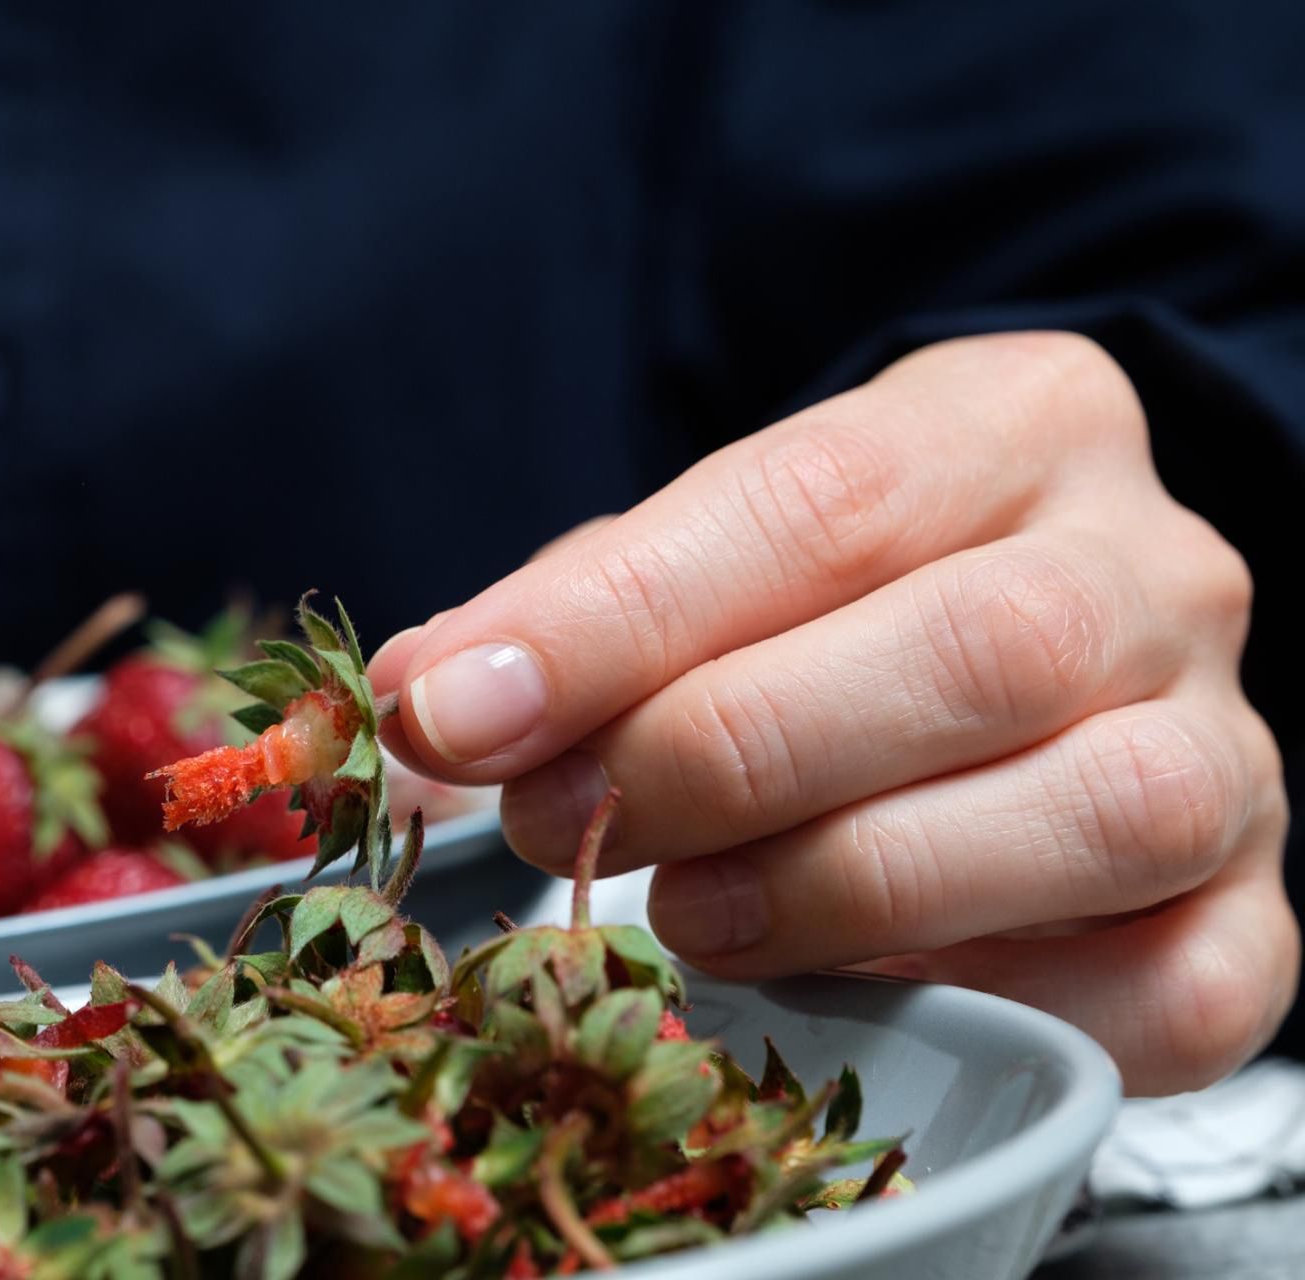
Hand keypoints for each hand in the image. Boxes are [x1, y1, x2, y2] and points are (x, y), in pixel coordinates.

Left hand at [371, 332, 1294, 1094]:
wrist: (1033, 671)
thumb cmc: (834, 610)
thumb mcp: (703, 564)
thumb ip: (581, 619)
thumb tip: (424, 696)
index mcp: (1011, 426)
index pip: (816, 503)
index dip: (618, 622)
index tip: (455, 710)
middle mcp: (1153, 570)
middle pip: (971, 649)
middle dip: (722, 754)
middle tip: (561, 825)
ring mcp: (1228, 748)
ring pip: (1090, 814)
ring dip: (846, 884)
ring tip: (687, 913)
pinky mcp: (1253, 919)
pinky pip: (1166, 988)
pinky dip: (992, 1003)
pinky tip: (856, 989)